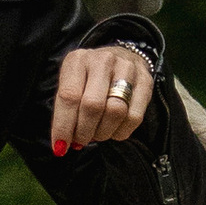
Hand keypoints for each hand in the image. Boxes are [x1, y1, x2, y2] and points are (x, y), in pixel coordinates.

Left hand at [48, 41, 155, 157]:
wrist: (122, 57)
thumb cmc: (89, 78)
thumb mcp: (71, 84)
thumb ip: (65, 110)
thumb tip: (63, 144)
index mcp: (78, 60)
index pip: (69, 97)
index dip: (64, 126)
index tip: (60, 146)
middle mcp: (103, 61)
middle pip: (93, 106)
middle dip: (84, 131)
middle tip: (80, 141)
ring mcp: (127, 69)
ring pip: (115, 112)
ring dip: (103, 133)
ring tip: (97, 134)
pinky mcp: (145, 82)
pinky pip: (134, 117)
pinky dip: (121, 132)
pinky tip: (114, 131)